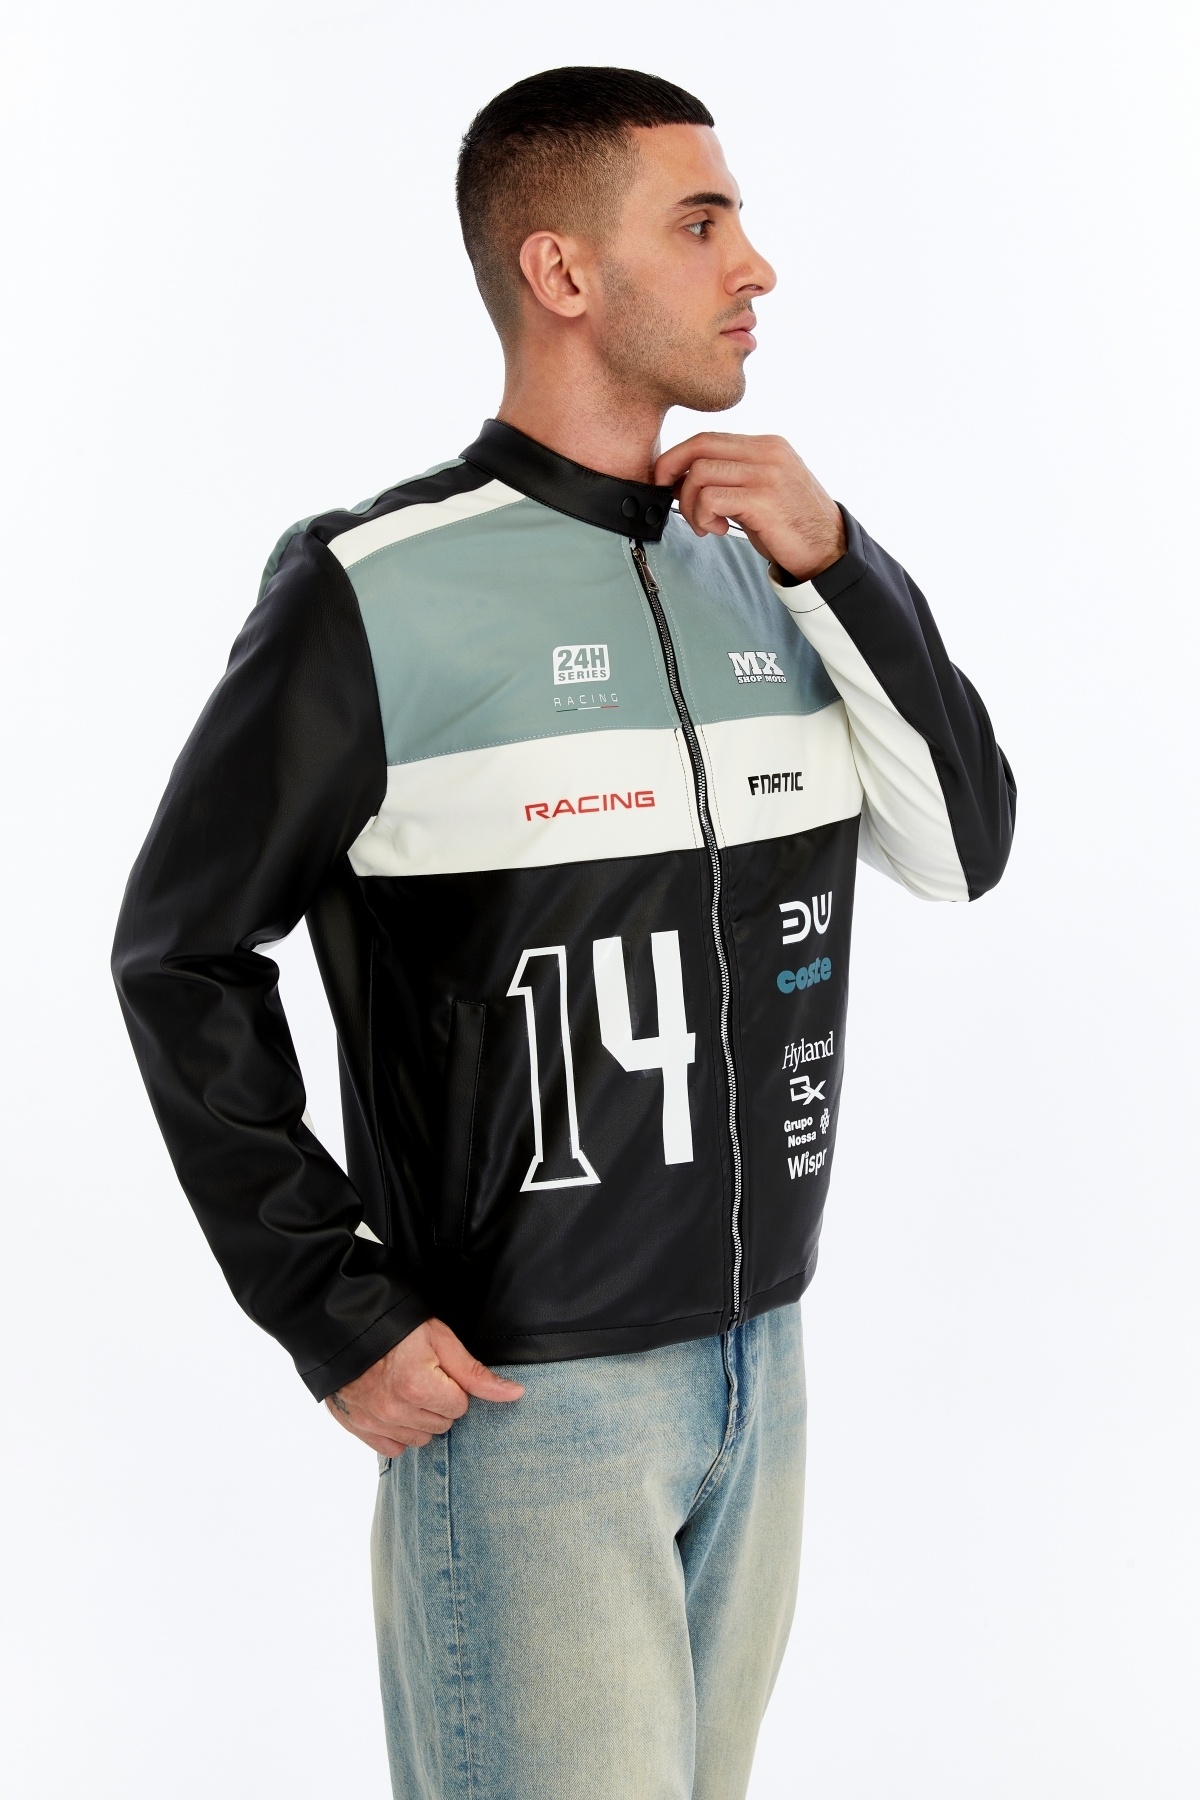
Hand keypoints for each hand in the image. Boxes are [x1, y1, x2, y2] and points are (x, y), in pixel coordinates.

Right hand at [324, 1317, 523, 1455]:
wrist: (345, 1326)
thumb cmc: (397, 1328)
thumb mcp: (441, 1340)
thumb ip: (476, 1374)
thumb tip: (515, 1394)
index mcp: (419, 1387)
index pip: (460, 1407)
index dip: (453, 1387)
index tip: (437, 1369)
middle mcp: (395, 1410)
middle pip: (441, 1426)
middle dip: (438, 1403)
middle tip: (421, 1376)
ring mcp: (374, 1422)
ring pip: (419, 1439)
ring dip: (419, 1419)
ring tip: (405, 1390)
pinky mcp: (358, 1428)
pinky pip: (392, 1449)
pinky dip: (397, 1432)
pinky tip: (392, 1407)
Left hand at [654, 433, 845, 581]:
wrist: (829, 551)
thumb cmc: (792, 526)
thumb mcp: (763, 490)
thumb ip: (733, 477)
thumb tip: (684, 478)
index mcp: (767, 445)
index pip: (710, 437)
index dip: (679, 456)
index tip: (667, 479)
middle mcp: (768, 452)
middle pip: (700, 446)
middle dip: (671, 470)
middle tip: (668, 496)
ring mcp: (767, 474)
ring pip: (700, 473)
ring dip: (691, 504)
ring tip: (706, 525)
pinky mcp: (763, 499)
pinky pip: (711, 498)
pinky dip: (703, 516)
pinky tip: (719, 530)